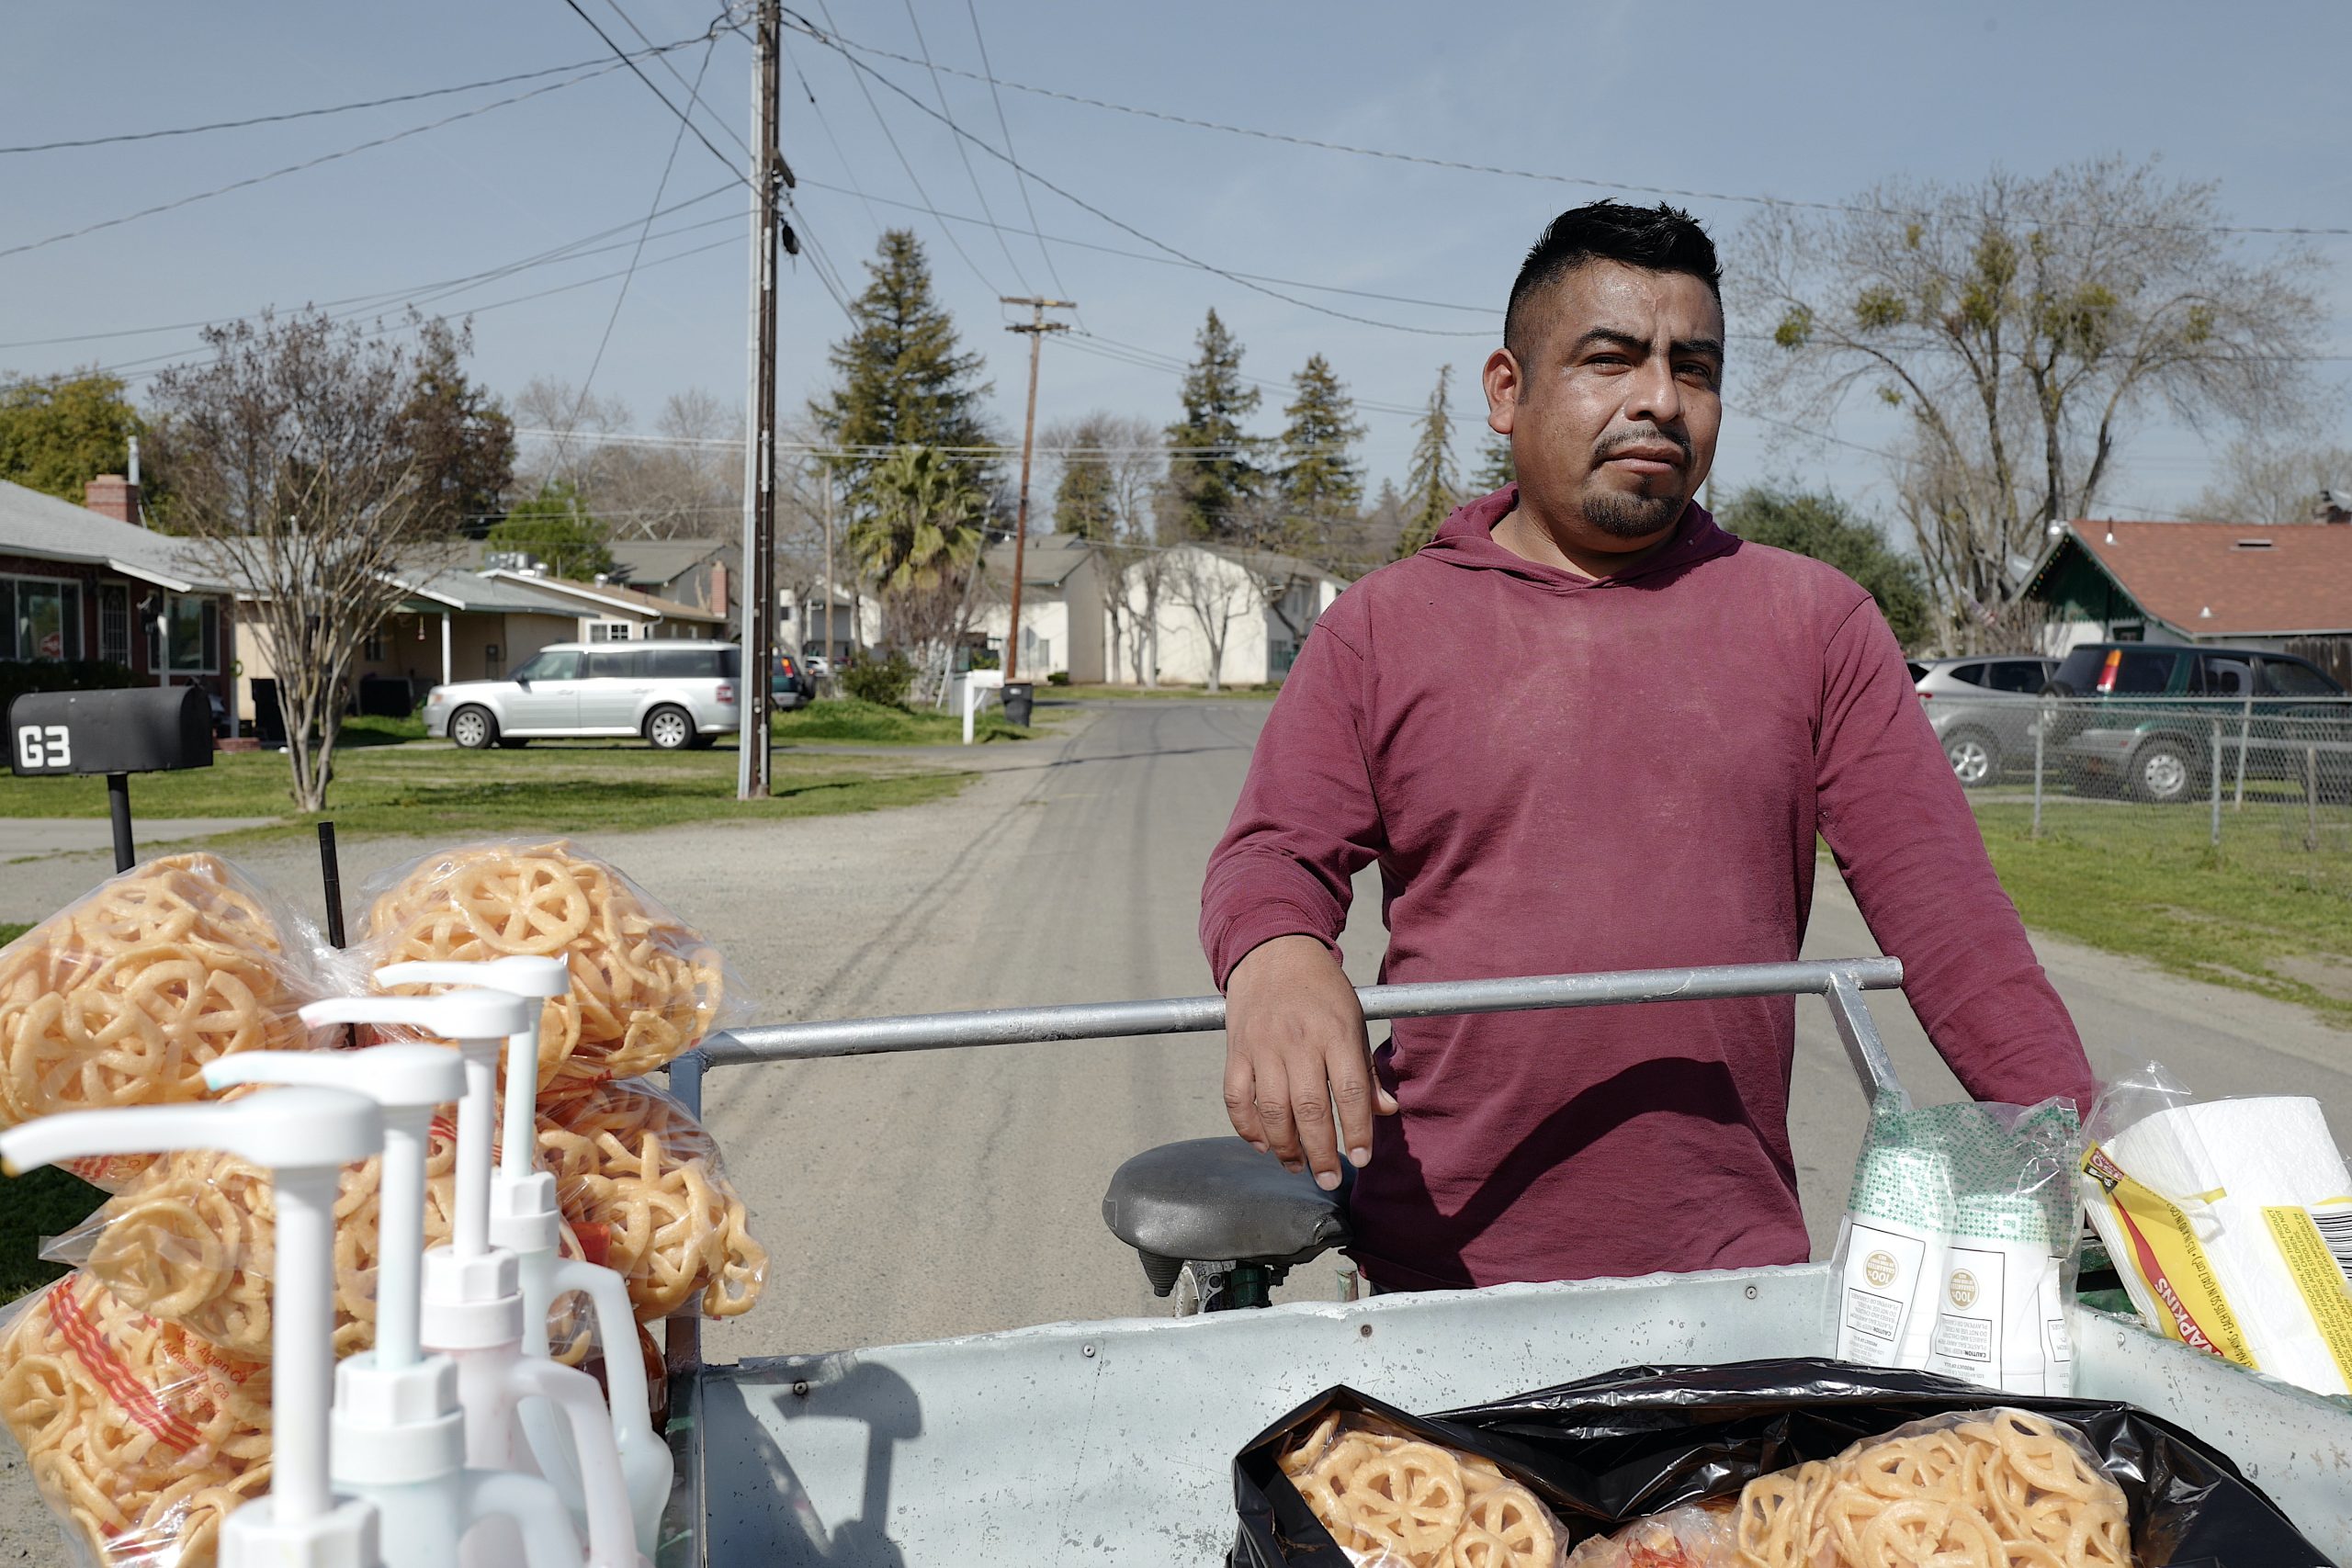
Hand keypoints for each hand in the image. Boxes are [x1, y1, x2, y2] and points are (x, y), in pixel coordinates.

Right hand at [1222, 935, 1397, 1189]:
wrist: (1273, 952)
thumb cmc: (1321, 990)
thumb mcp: (1354, 1019)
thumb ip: (1366, 1069)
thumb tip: (1386, 1111)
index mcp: (1335, 1032)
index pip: (1350, 1090)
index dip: (1358, 1129)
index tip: (1362, 1158)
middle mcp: (1298, 1041)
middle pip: (1309, 1109)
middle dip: (1321, 1152)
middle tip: (1330, 1178)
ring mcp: (1262, 1046)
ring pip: (1271, 1110)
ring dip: (1285, 1147)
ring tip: (1299, 1166)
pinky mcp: (1236, 1051)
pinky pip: (1237, 1098)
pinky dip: (1247, 1127)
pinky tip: (1263, 1144)